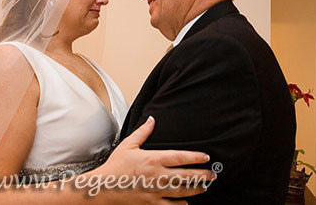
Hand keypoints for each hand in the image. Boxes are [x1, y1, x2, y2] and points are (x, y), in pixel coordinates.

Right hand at [97, 116, 214, 203]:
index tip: (206, 157)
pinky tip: (186, 203)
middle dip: (202, 176)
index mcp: (153, 159)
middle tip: (212, 175)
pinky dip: (180, 204)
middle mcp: (157, 176)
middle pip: (186, 176)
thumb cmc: (115, 166)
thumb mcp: (128, 145)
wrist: (103, 188)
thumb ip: (143, 132)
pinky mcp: (151, 204)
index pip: (180, 157)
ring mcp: (155, 191)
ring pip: (182, 191)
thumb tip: (152, 119)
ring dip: (196, 190)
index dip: (196, 157)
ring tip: (204, 188)